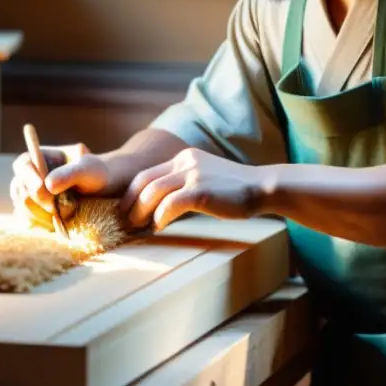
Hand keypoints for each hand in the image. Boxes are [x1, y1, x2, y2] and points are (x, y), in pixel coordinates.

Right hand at [10, 143, 125, 227]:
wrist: (103, 191)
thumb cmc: (96, 173)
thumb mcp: (87, 169)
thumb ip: (69, 174)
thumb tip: (47, 184)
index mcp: (39, 157)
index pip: (23, 165)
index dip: (28, 177)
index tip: (41, 188)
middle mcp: (30, 176)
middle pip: (20, 190)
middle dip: (38, 201)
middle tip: (57, 207)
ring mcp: (30, 195)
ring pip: (23, 208)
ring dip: (42, 215)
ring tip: (66, 213)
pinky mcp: (35, 212)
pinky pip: (29, 221)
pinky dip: (43, 224)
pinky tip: (58, 222)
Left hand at [119, 148, 265, 230]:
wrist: (262, 187)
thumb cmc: (235, 190)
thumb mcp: (206, 177)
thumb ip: (185, 184)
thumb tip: (163, 206)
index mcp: (184, 158)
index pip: (147, 173)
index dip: (132, 193)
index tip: (126, 210)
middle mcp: (185, 161)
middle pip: (143, 180)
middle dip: (129, 202)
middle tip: (123, 221)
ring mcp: (193, 174)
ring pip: (152, 191)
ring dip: (140, 211)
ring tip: (135, 227)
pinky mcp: (200, 190)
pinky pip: (170, 204)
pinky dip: (159, 218)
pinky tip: (158, 228)